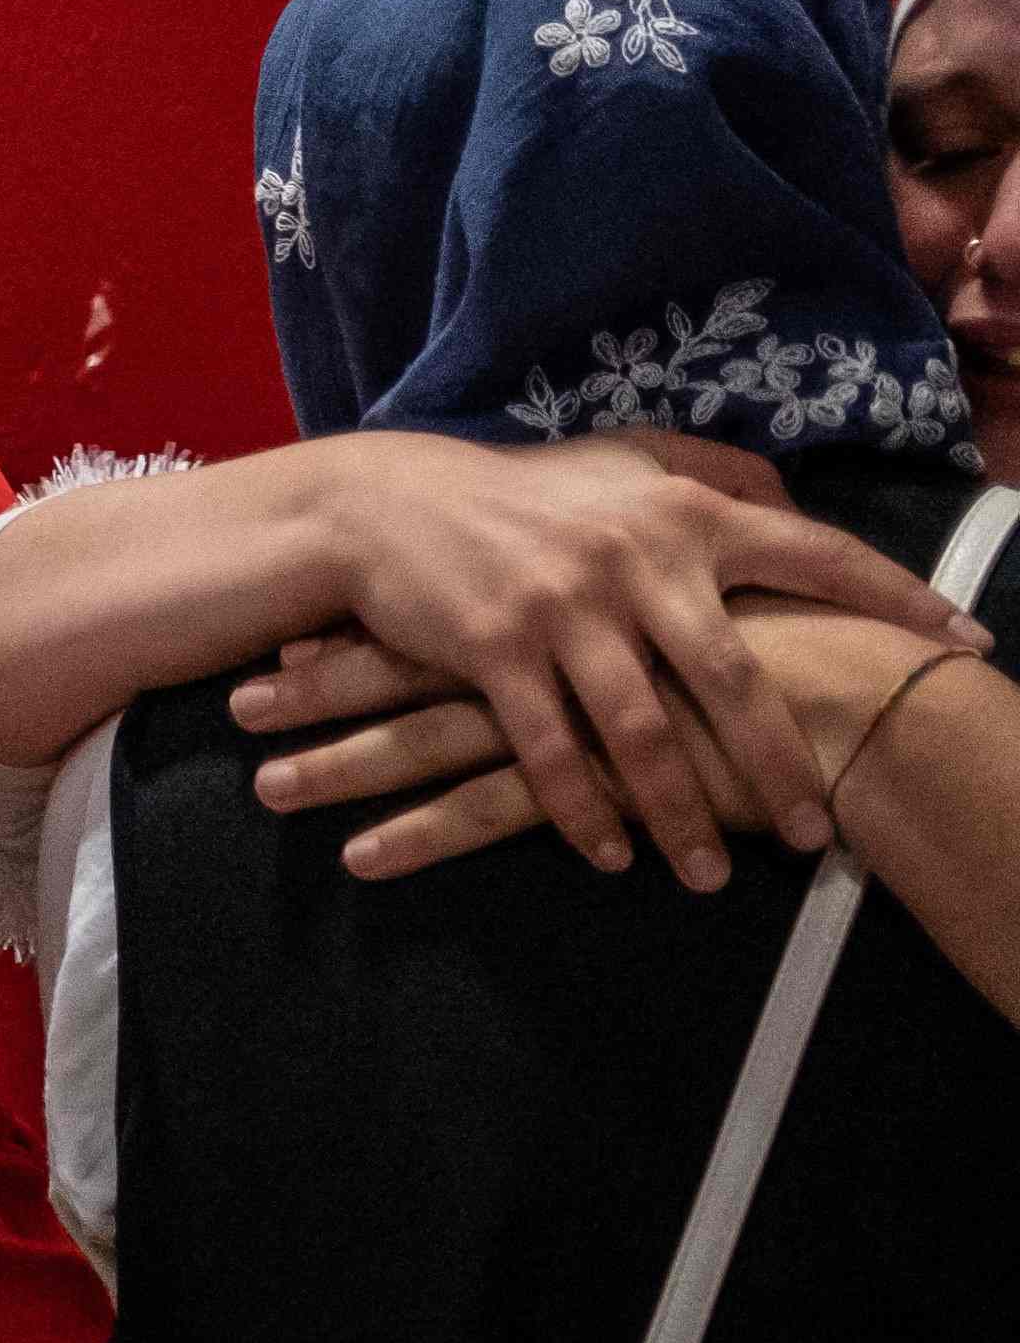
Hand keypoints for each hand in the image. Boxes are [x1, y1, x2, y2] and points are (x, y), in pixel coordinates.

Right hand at [236, 433, 980, 891]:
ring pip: (641, 730)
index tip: (967, 644)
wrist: (381, 505)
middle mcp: (634, 556)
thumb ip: (705, 476)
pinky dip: (583, 810)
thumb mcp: (618, 466)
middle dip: (782, 765)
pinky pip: (552, 749)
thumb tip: (789, 497)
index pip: (815, 551)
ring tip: (709, 875)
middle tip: (819, 834)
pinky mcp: (495, 647)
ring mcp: (563, 605)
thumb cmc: (515, 496)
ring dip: (680, 813)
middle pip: (734, 677)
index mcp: (682, 510)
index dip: (896, 598)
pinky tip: (612, 854)